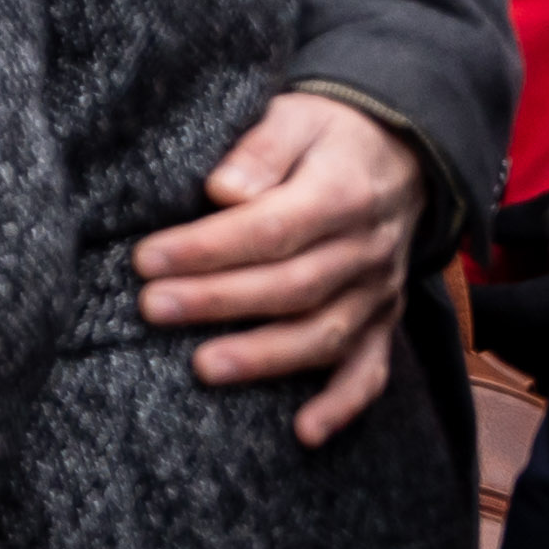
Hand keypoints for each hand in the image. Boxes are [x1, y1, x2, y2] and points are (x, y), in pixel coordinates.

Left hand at [135, 87, 426, 446]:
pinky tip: (303, 432)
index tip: (148, 259)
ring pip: (325, 334)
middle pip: (292, 286)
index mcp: (342, 194)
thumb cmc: (326, 135)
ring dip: (265, 357)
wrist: (401, 155)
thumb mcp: (296, 116)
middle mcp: (366, 251)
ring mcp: (378, 293)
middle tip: (152, 307)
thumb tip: (224, 190)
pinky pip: (370, 372)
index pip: (272, 229)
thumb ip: (261, 149)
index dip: (209, 248)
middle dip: (218, 301)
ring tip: (203, 368)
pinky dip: (342, 406)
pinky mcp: (382, 322)